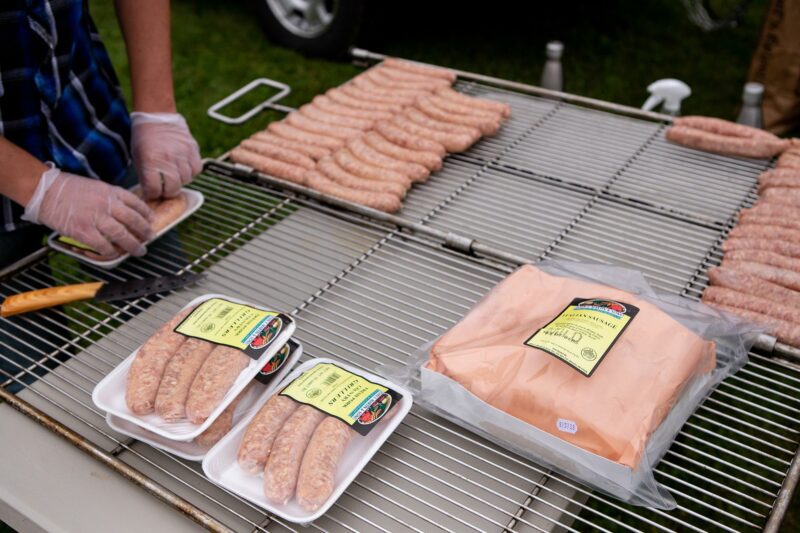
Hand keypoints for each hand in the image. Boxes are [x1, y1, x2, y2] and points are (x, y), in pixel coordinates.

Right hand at [22, 165, 152, 256]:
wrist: (45, 190)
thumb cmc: (67, 188)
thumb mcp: (96, 186)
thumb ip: (111, 197)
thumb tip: (124, 210)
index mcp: (111, 192)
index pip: (137, 203)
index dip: (146, 214)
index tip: (151, 221)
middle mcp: (107, 204)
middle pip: (134, 221)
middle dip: (145, 231)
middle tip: (149, 238)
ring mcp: (96, 218)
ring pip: (122, 235)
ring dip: (133, 245)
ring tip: (139, 251)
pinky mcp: (84, 231)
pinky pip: (103, 245)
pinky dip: (111, 252)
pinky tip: (114, 254)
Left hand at [131, 112, 201, 199]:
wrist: (156, 115)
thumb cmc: (144, 137)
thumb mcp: (138, 156)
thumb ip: (145, 176)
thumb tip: (151, 192)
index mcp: (150, 161)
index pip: (154, 189)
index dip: (152, 194)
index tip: (152, 192)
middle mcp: (167, 158)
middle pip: (172, 188)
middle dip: (167, 192)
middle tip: (165, 188)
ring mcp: (182, 153)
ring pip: (186, 180)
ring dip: (180, 182)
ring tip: (174, 176)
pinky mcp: (193, 149)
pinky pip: (196, 169)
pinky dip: (191, 173)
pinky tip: (183, 169)